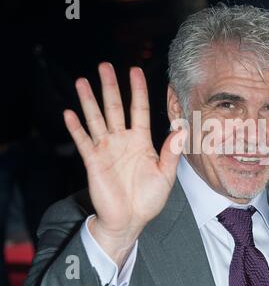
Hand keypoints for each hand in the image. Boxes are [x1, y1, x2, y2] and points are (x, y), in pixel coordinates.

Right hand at [63, 62, 185, 264]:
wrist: (130, 220)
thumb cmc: (149, 199)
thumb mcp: (166, 175)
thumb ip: (171, 152)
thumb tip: (181, 129)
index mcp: (141, 141)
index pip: (139, 109)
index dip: (137, 90)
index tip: (135, 70)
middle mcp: (123, 140)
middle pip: (115, 108)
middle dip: (110, 87)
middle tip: (104, 66)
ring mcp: (106, 149)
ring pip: (96, 119)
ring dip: (88, 101)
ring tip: (82, 81)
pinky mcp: (93, 162)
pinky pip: (83, 141)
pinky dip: (76, 128)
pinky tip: (69, 113)